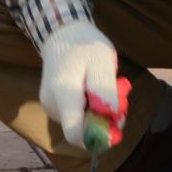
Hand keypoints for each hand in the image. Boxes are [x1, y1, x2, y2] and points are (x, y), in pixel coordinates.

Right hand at [38, 20, 123, 146]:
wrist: (62, 35)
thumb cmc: (85, 46)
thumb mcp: (102, 62)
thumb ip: (105, 90)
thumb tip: (110, 117)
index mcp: (63, 94)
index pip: (75, 133)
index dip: (99, 136)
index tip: (117, 123)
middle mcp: (52, 105)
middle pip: (83, 129)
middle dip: (106, 119)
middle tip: (120, 95)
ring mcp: (51, 107)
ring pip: (82, 123)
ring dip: (101, 113)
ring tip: (108, 88)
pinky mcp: (55, 106)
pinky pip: (78, 116)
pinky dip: (93, 109)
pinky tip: (97, 90)